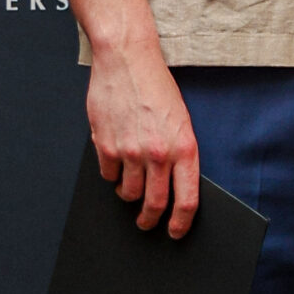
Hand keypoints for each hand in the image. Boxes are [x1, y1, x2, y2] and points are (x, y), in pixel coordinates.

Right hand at [87, 37, 200, 235]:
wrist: (128, 60)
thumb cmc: (157, 89)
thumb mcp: (181, 121)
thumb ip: (177, 154)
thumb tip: (173, 186)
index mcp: (184, 148)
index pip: (187, 199)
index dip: (181, 223)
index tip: (175, 232)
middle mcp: (158, 153)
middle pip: (155, 204)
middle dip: (151, 220)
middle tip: (147, 224)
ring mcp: (130, 151)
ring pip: (129, 193)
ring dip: (129, 195)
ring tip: (131, 185)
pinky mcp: (106, 145)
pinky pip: (108, 176)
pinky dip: (112, 175)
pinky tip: (116, 162)